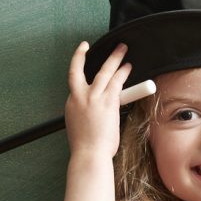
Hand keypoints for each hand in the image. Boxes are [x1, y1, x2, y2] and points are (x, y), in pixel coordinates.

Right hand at [65, 42, 131, 158]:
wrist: (89, 155)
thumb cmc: (86, 147)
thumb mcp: (79, 127)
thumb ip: (85, 114)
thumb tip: (95, 112)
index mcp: (71, 104)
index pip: (74, 82)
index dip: (78, 67)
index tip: (81, 59)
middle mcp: (79, 97)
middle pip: (80, 69)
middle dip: (82, 55)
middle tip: (87, 45)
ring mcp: (94, 98)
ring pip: (104, 72)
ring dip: (114, 59)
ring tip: (121, 49)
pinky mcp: (108, 102)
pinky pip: (117, 82)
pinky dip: (123, 74)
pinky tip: (128, 68)